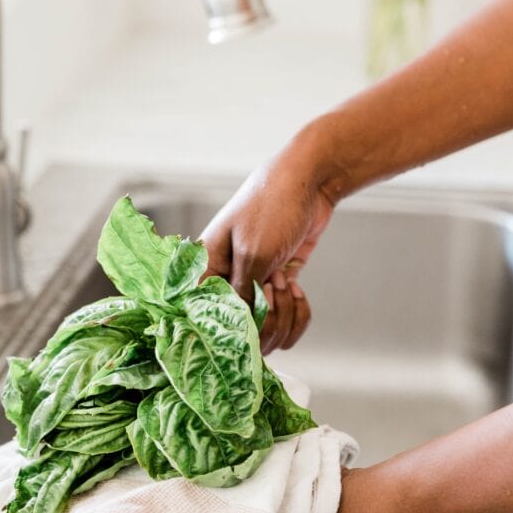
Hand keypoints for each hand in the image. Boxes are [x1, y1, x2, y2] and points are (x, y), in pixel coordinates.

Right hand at [200, 138, 334, 351]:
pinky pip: (287, 317)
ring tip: (287, 283)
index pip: (204, 314)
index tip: (248, 321)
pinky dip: (297, 312)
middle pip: (241, 330)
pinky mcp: (279, 284)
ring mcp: (255, 284)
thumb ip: (242, 294)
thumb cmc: (272, 207)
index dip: (225, 327)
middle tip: (275, 288)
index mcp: (208, 268)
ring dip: (284, 315)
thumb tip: (239, 328)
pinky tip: (298, 288)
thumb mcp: (253, 254)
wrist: (309, 182)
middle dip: (265, 319)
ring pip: (267, 329)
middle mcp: (228, 280)